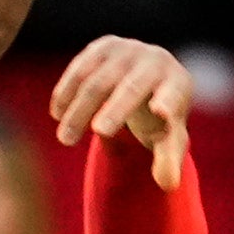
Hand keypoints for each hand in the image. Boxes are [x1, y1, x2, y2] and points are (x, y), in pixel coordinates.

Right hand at [49, 37, 195, 186]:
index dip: (167, 101)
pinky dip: (67, 91)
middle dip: (114, 111)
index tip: (161, 111)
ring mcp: (127, 50)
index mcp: (177, 84)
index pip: (173, 94)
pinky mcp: (104, 47)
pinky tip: (56, 114)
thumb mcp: (167, 140)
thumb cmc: (159, 117)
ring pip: (98, 79)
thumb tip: (168, 185)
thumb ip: (168, 160)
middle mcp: (155, 61)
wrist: (148, 80)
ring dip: (79, 109)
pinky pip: (80, 68)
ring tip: (65, 139)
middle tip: (99, 135)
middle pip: (131, 87)